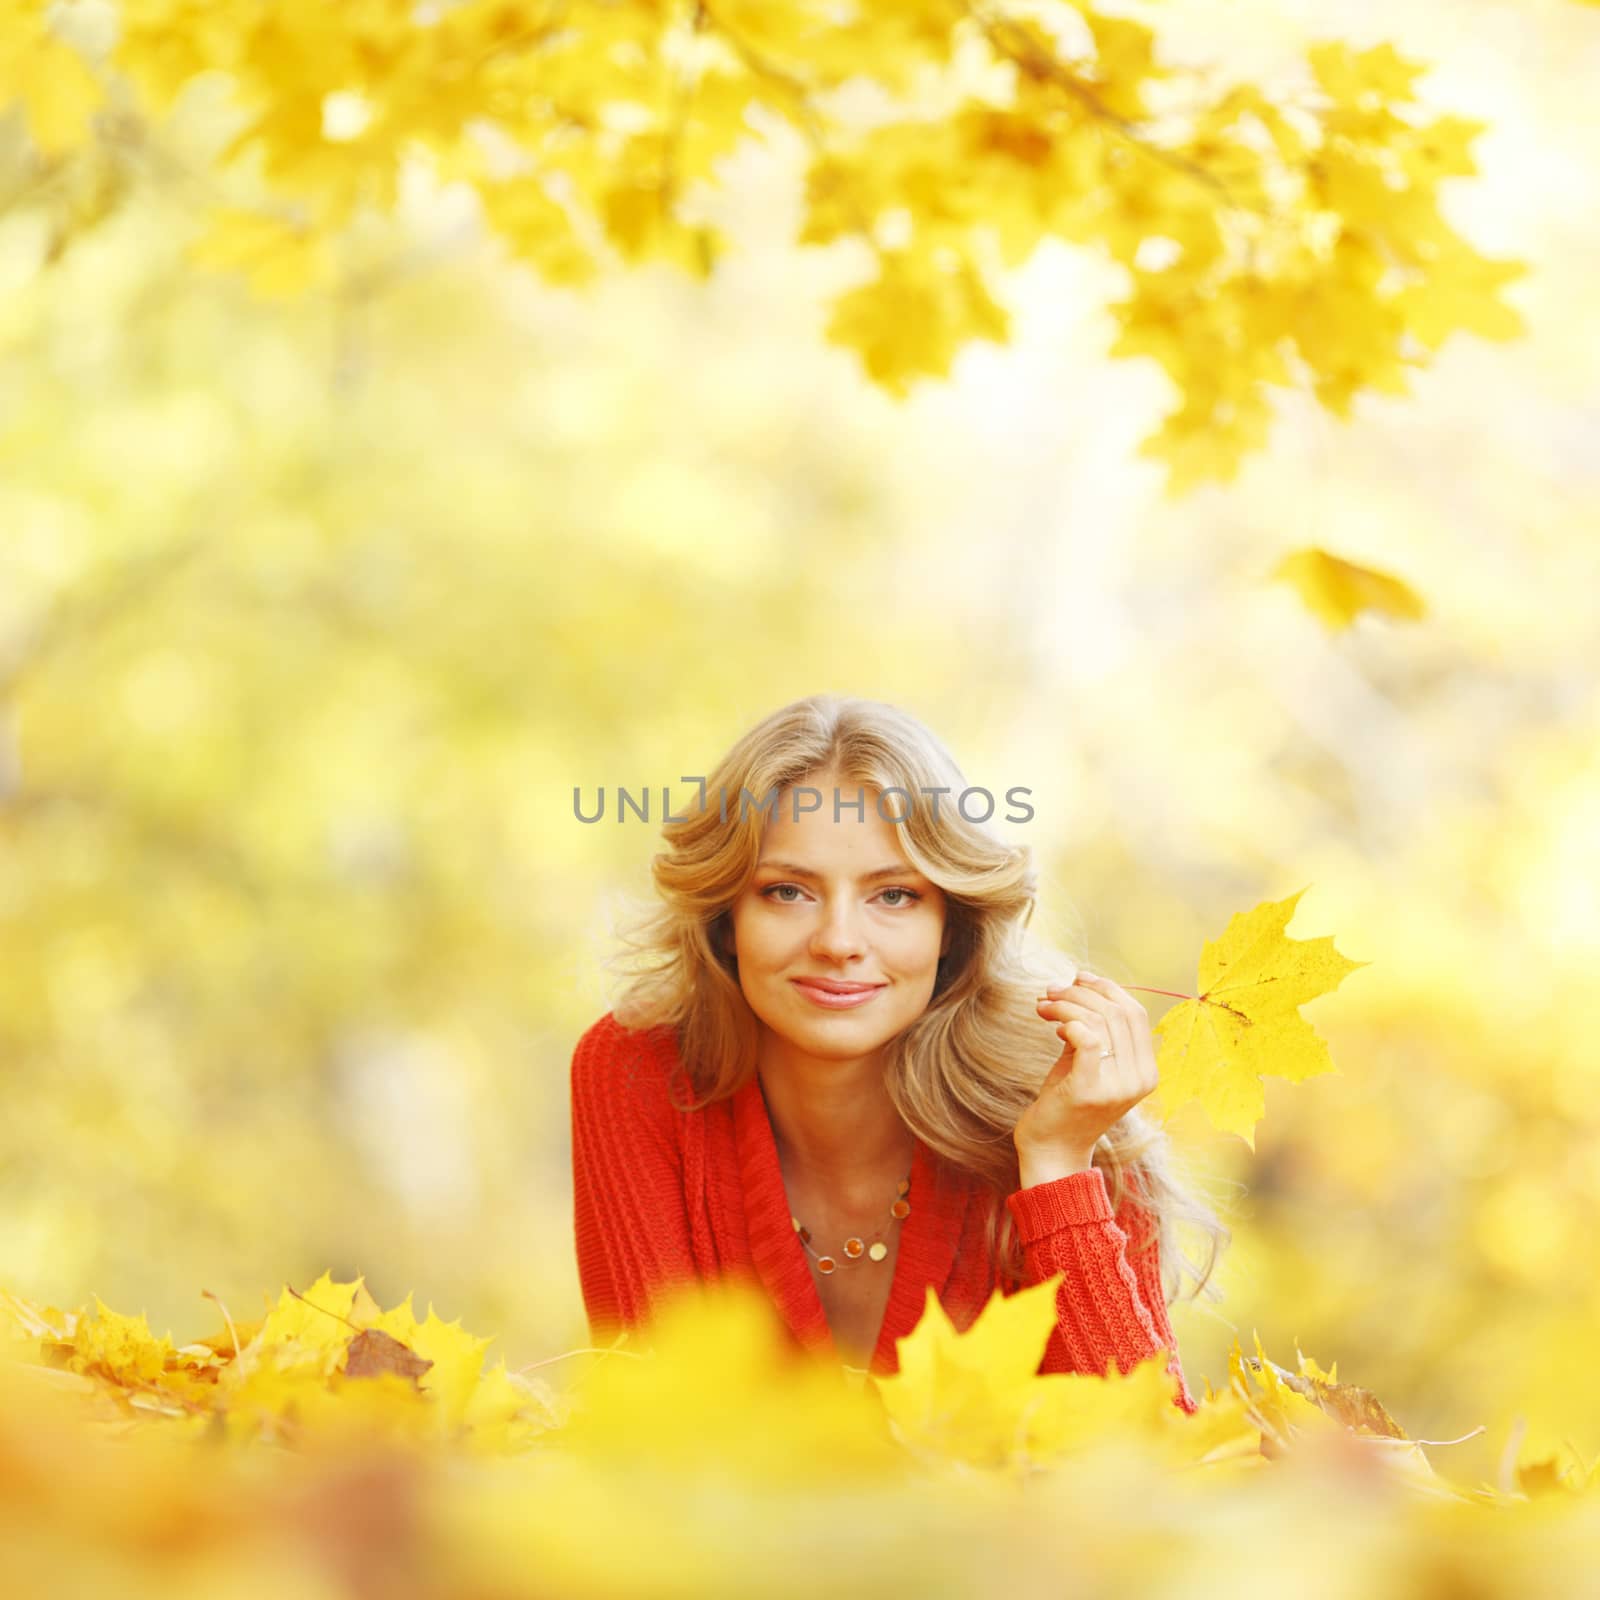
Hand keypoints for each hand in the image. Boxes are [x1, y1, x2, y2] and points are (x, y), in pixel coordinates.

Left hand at [1015, 972, 1159, 1167]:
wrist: (1052, 1149)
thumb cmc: (1067, 1101)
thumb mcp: (1088, 1060)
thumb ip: (1093, 1027)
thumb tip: (1082, 981)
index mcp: (1147, 1071)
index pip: (1136, 1013)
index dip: (1107, 988)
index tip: (1077, 977)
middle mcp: (1139, 1079)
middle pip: (1117, 1012)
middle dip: (1080, 992)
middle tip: (1050, 991)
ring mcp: (1117, 1086)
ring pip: (1099, 1021)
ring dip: (1066, 1004)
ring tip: (1043, 1006)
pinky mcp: (1090, 1090)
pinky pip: (1086, 1039)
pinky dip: (1068, 1022)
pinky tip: (1052, 1025)